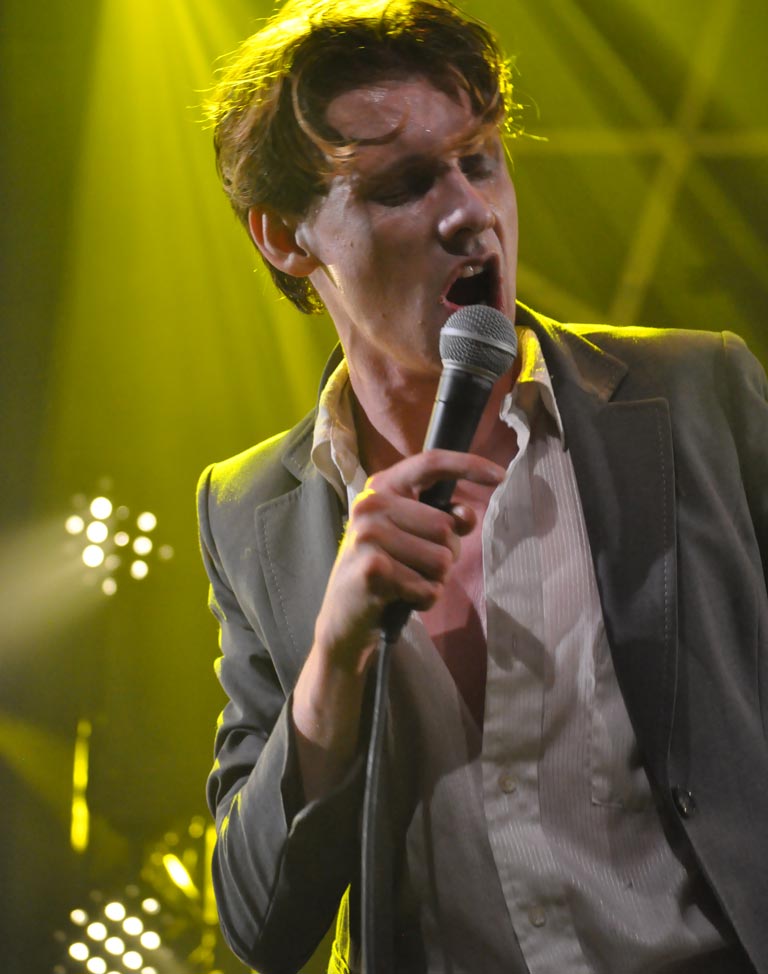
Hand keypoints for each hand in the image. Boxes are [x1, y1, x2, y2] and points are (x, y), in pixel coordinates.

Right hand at [314, 448, 504, 674]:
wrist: (343, 617)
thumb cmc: (385, 571)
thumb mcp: (412, 537)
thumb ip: (442, 521)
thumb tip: (466, 517)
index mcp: (382, 487)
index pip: (430, 463)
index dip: (468, 465)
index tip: (501, 475)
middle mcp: (371, 504)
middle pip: (446, 526)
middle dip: (445, 555)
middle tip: (416, 567)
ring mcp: (368, 535)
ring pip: (441, 560)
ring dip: (435, 580)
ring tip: (407, 583)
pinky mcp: (372, 569)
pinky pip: (428, 587)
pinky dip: (424, 600)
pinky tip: (401, 599)